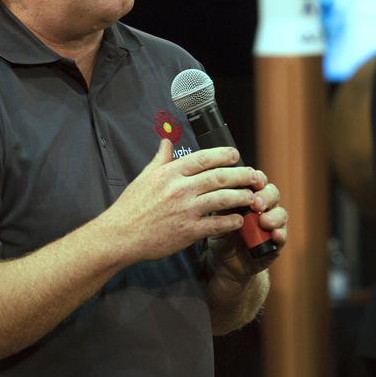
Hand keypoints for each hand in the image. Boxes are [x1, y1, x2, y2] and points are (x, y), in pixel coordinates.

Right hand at [103, 139, 263, 261]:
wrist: (120, 235)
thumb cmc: (131, 206)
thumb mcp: (144, 177)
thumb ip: (160, 159)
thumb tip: (166, 141)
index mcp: (170, 173)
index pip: (203, 158)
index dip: (223, 154)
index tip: (235, 154)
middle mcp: (180, 189)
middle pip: (219, 177)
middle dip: (241, 175)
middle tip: (254, 175)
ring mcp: (186, 210)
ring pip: (223, 199)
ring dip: (242, 197)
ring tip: (252, 196)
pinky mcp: (188, 231)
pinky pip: (217, 224)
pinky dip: (231, 222)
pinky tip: (239, 220)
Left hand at [208, 172, 287, 279]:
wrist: (224, 264)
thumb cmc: (221, 234)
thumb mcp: (218, 217)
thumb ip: (223, 204)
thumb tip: (220, 188)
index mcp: (250, 197)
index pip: (258, 181)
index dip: (258, 179)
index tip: (253, 182)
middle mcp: (264, 208)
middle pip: (273, 194)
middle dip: (266, 197)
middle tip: (256, 204)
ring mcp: (272, 225)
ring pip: (280, 214)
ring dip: (273, 217)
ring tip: (264, 222)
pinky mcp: (276, 244)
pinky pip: (282, 237)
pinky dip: (279, 235)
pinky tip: (274, 235)